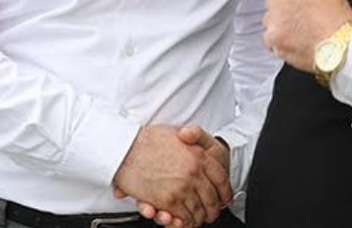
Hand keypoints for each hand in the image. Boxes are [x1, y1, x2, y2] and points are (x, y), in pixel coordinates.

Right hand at [112, 125, 228, 227]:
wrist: (126, 147)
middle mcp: (193, 172)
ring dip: (199, 218)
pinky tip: (182, 220)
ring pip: (199, 211)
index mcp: (199, 155)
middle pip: (212, 198)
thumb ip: (194, 137)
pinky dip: (183, 222)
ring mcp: (182, 188)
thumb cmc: (148, 140)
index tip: (225, 198)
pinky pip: (183, 217)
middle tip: (211, 213)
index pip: (221, 178)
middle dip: (213, 209)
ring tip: (198, 219)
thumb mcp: (178, 133)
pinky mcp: (168, 201)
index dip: (225, 191)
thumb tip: (203, 151)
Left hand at [262, 0, 351, 71]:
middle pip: (272, 3)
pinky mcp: (273, 39)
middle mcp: (280, 0)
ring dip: (278, 26)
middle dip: (282, 11)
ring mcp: (274, 20)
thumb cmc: (339, 21)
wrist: (340, 45)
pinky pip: (268, 40)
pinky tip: (291, 45)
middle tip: (295, 20)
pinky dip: (277, 43)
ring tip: (295, 35)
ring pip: (268, 21)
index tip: (295, 4)